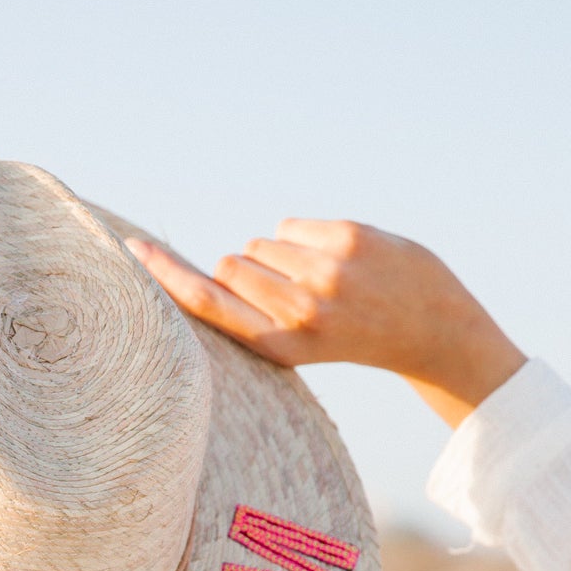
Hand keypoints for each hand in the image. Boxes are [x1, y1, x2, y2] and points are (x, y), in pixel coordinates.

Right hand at [127, 221, 524, 427]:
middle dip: (246, 269)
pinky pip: (291, 225)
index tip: (135, 248)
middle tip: (288, 292)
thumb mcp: (302, 343)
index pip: (208, 303)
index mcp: (280, 346)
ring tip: (322, 282)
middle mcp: (298, 312)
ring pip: (260, 243)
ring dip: (278, 254)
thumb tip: (225, 261)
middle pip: (230, 263)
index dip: (168, 274)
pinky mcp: (348, 241)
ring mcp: (325, 274)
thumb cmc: (355, 337)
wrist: (436, 332)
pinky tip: (340, 262)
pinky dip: (306, 238)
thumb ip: (262, 309)